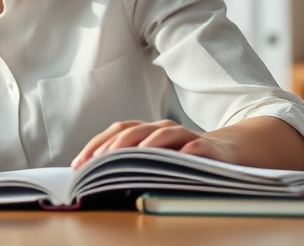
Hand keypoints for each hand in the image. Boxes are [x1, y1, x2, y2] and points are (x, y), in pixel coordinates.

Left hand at [71, 119, 234, 168]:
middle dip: (115, 144)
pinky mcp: (205, 146)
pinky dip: (186, 150)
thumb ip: (131, 161)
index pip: (117, 130)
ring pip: (163, 133)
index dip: (96, 144)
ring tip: (134, 153)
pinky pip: (194, 146)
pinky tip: (180, 156)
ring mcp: (184, 135)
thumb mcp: (155, 158)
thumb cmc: (181, 157)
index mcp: (147, 130)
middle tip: (100, 159)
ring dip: (148, 142)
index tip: (79, 164)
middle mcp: (162, 128)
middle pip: (135, 129)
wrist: (224, 151)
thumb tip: (94, 175)